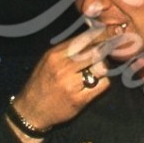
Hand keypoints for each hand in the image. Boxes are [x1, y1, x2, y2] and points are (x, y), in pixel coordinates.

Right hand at [7, 19, 119, 138]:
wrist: (30, 110)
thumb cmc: (42, 83)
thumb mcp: (49, 60)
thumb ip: (68, 49)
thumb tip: (92, 36)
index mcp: (55, 55)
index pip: (84, 39)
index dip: (102, 35)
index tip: (113, 32)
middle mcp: (62, 68)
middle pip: (96, 51)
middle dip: (106, 50)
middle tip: (109, 51)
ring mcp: (71, 84)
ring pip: (101, 67)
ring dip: (103, 68)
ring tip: (95, 71)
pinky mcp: (79, 99)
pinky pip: (102, 85)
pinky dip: (102, 83)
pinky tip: (94, 84)